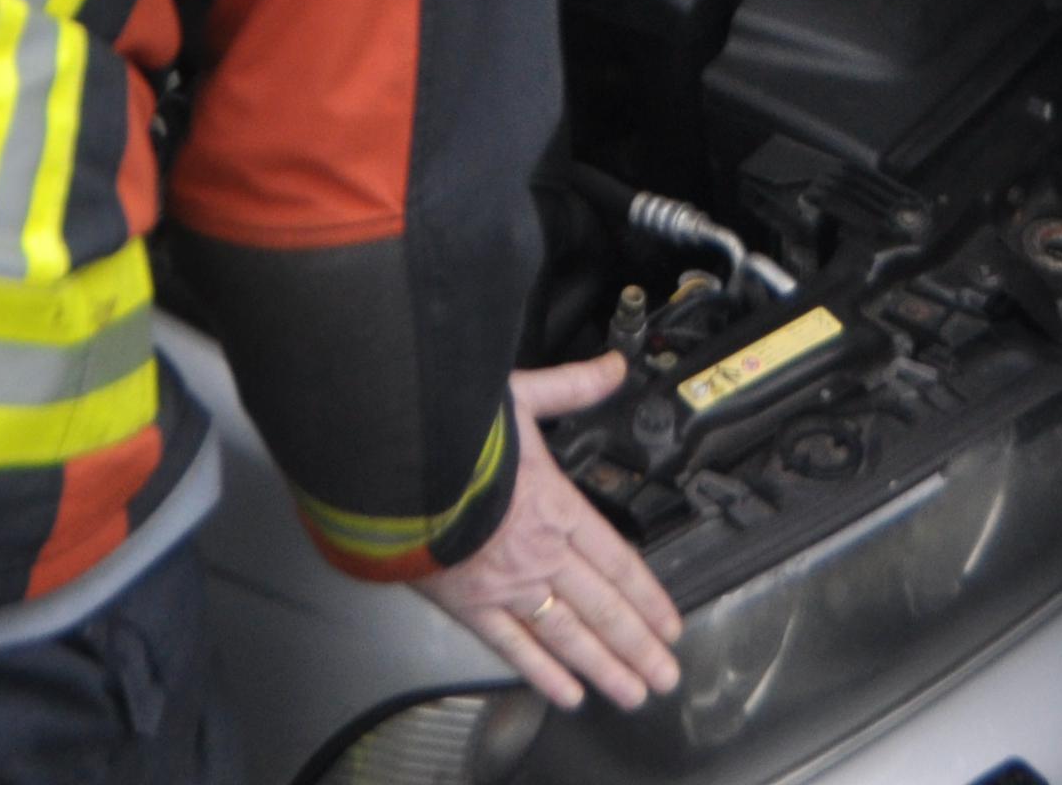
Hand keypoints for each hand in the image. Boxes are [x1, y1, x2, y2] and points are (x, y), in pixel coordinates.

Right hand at [411, 358, 684, 710]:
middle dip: (638, 646)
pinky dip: (542, 674)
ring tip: (634, 693)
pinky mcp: (469, 606)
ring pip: (567, 637)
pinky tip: (567, 694)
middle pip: (602, 609)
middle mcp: (540, 555)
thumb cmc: (451, 431)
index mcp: (557, 507)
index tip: (671, 626)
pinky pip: (514, 648)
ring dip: (604, 668)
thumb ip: (571, 387)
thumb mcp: (519, 395)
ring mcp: (506, 586)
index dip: (649, 598)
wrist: (391, 464)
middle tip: (666, 676)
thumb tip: (613, 367)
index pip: (618, 562)